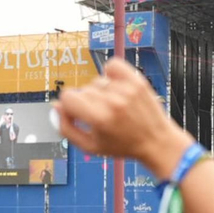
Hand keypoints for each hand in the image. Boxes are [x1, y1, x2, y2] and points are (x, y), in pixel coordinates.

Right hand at [55, 59, 189, 180]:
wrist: (157, 142)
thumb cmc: (122, 145)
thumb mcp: (90, 147)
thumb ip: (66, 128)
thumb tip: (56, 105)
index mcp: (99, 119)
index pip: (67, 97)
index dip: (69, 106)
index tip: (78, 113)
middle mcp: (112, 102)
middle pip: (82, 89)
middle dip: (87, 102)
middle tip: (102, 115)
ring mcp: (126, 90)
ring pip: (97, 81)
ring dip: (100, 91)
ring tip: (114, 106)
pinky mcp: (137, 81)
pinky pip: (112, 65)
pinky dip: (110, 73)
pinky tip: (115, 87)